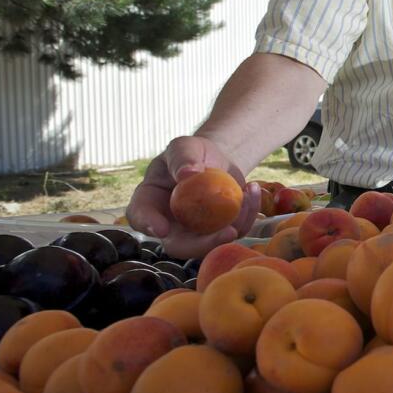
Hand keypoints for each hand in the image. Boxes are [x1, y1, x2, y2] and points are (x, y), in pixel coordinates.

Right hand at [126, 136, 259, 258]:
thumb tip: (188, 173)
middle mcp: (169, 224)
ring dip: (236, 224)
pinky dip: (248, 215)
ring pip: (211, 244)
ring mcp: (194, 232)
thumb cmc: (191, 153)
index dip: (148, 225)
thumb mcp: (184, 146)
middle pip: (178, 245)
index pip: (140, 217)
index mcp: (149, 202)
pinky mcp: (219, 231)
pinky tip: (252, 190)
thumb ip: (182, 157)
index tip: (162, 228)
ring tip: (248, 192)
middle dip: (202, 245)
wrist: (215, 159)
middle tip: (228, 231)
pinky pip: (235, 231)